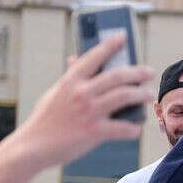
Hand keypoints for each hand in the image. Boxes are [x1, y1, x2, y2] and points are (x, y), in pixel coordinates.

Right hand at [14, 33, 153, 167]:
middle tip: (149, 72)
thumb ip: (69, 78)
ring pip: (125, 96)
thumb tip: (75, 59)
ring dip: (141, 94)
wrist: (33, 146)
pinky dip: (134, 128)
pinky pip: (123, 127)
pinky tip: (137, 128)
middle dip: (138, 72)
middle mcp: (81, 93)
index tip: (123, 36)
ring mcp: (89, 112)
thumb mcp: (55, 93)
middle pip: (117, 76)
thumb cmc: (46, 119)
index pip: (93, 56)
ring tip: (149, 94)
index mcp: (70, 81)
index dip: (110, 45)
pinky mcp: (94, 132)